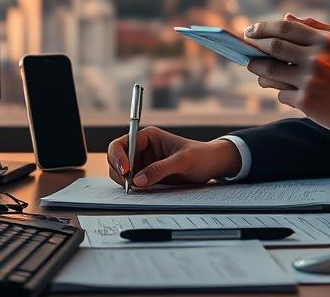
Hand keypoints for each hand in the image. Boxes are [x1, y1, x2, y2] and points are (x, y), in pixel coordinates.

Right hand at [106, 126, 241, 187]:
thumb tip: (138, 180)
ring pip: (122, 174)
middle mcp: (142, 149)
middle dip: (119, 172)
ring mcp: (144, 163)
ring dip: (126, 182)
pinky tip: (143, 191)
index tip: (126, 172)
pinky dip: (133, 189)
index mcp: (147, 137)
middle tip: (131, 186)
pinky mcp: (148, 176)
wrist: (213, 165)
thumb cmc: (201, 155)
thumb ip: (160, 169)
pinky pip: (134, 183)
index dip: (118, 157)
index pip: (120, 145)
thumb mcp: (182, 161)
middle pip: (116, 160)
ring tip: (140, 189)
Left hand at [245, 13, 329, 134]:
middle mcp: (317, 59)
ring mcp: (310, 81)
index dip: (263, 28)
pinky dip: (280, 91)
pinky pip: (282, 94)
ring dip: (258, 70)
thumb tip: (285, 18)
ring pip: (270, 72)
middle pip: (273, 48)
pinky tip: (286, 90)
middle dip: (255, 48)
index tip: (250, 31)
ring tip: (256, 69)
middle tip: (246, 50)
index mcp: (326, 41)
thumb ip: (315, 27)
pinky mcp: (307, 102)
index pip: (285, 28)